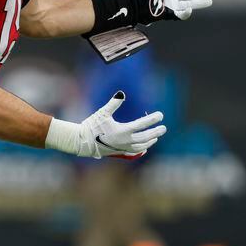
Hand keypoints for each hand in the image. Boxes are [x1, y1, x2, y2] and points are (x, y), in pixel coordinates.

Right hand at [49, 91, 166, 158]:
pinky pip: (134, 151)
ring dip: (150, 141)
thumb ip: (113, 103)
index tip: (161, 115)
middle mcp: (125, 141)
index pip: (142, 124)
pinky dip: (142, 149)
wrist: (82, 142)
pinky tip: (145, 147)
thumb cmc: (91, 126)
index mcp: (122, 130)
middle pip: (145, 137)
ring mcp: (122, 148)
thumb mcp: (102, 113)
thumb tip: (121, 94)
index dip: (152, 119)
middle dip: (156, 132)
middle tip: (164, 127)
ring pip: (141, 146)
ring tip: (156, 137)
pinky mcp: (119, 152)